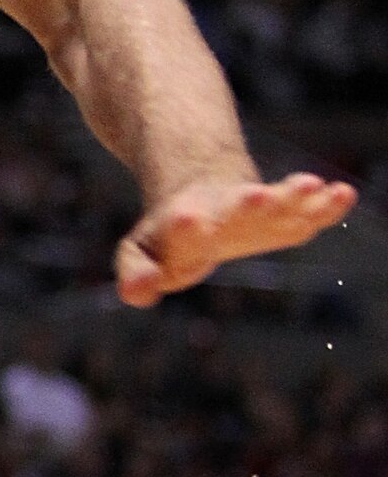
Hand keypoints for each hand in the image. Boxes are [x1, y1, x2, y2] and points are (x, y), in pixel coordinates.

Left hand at [115, 168, 354, 306]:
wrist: (199, 188)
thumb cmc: (168, 235)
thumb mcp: (142, 252)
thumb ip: (136, 274)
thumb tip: (134, 292)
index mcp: (181, 225)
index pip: (182, 231)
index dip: (186, 227)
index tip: (188, 218)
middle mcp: (220, 212)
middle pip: (233, 210)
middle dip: (246, 206)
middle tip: (256, 196)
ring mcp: (253, 208)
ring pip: (274, 202)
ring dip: (290, 197)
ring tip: (309, 184)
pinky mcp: (281, 209)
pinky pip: (305, 208)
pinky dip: (324, 203)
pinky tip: (343, 193)